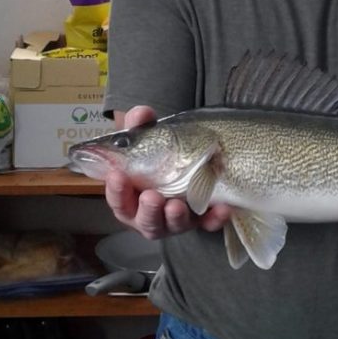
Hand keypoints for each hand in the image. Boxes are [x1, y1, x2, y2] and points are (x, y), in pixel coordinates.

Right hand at [104, 106, 231, 239]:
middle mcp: (152, 213)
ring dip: (175, 217)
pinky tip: (222, 209)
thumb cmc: (160, 155)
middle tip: (151, 197)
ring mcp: (178, 218)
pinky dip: (214, 219)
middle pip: (146, 221)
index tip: (117, 176)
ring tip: (176, 205)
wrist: (192, 159)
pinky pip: (209, 222)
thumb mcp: (149, 139)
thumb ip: (141, 126)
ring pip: (174, 225)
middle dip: (148, 211)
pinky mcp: (202, 218)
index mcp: (132, 199)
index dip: (116, 191)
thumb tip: (141, 113)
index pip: (119, 201)